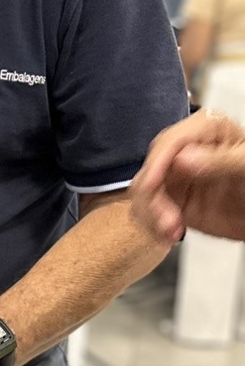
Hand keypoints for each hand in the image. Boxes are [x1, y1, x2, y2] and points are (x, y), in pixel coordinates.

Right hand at [129, 112, 244, 246]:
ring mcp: (176, 176)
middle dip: (152, 196)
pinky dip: (152, 226)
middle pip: (151, 168)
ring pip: (144, 191)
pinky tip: (169, 235)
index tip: (151, 185)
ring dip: (151, 214)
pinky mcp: (172, 200)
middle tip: (167, 219)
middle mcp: (185, 151)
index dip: (156, 164)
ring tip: (171, 231)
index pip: (170, 142)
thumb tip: (182, 159)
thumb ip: (221, 161)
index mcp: (206, 130)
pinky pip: (149, 211)